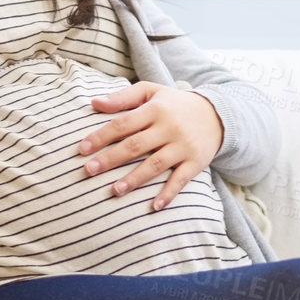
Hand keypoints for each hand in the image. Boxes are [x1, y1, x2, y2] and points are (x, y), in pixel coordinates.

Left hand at [78, 82, 224, 210]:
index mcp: (155, 109)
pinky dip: (169, 193)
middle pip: (136, 145)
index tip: (81, 149)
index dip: (101, 136)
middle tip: (88, 171)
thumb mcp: (151, 92)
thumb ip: (123, 97)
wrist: (217, 114)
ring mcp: (183, 146)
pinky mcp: (195, 162)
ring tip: (115, 191)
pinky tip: (155, 206)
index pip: (123, 123)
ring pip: (156, 164)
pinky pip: (181, 180)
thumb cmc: (175, 104)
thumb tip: (94, 103)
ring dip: (135, 179)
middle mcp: (169, 128)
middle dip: (110, 159)